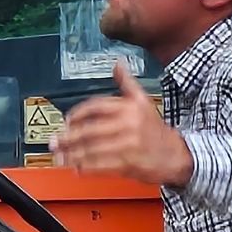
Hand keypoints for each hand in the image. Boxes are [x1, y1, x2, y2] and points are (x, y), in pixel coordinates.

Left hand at [49, 60, 194, 187]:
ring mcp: (128, 144)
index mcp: (129, 107)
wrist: (176, 155)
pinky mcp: (128, 163)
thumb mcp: (143, 101)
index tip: (66, 121)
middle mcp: (128, 124)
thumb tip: (118, 63)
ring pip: (92, 149)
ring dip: (73, 154)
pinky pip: (101, 165)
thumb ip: (127, 83)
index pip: (96, 107)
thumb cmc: (156, 131)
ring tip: (60, 156)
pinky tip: (77, 167)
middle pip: (90, 130)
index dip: (77, 114)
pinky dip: (86, 168)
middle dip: (69, 137)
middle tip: (55, 141)